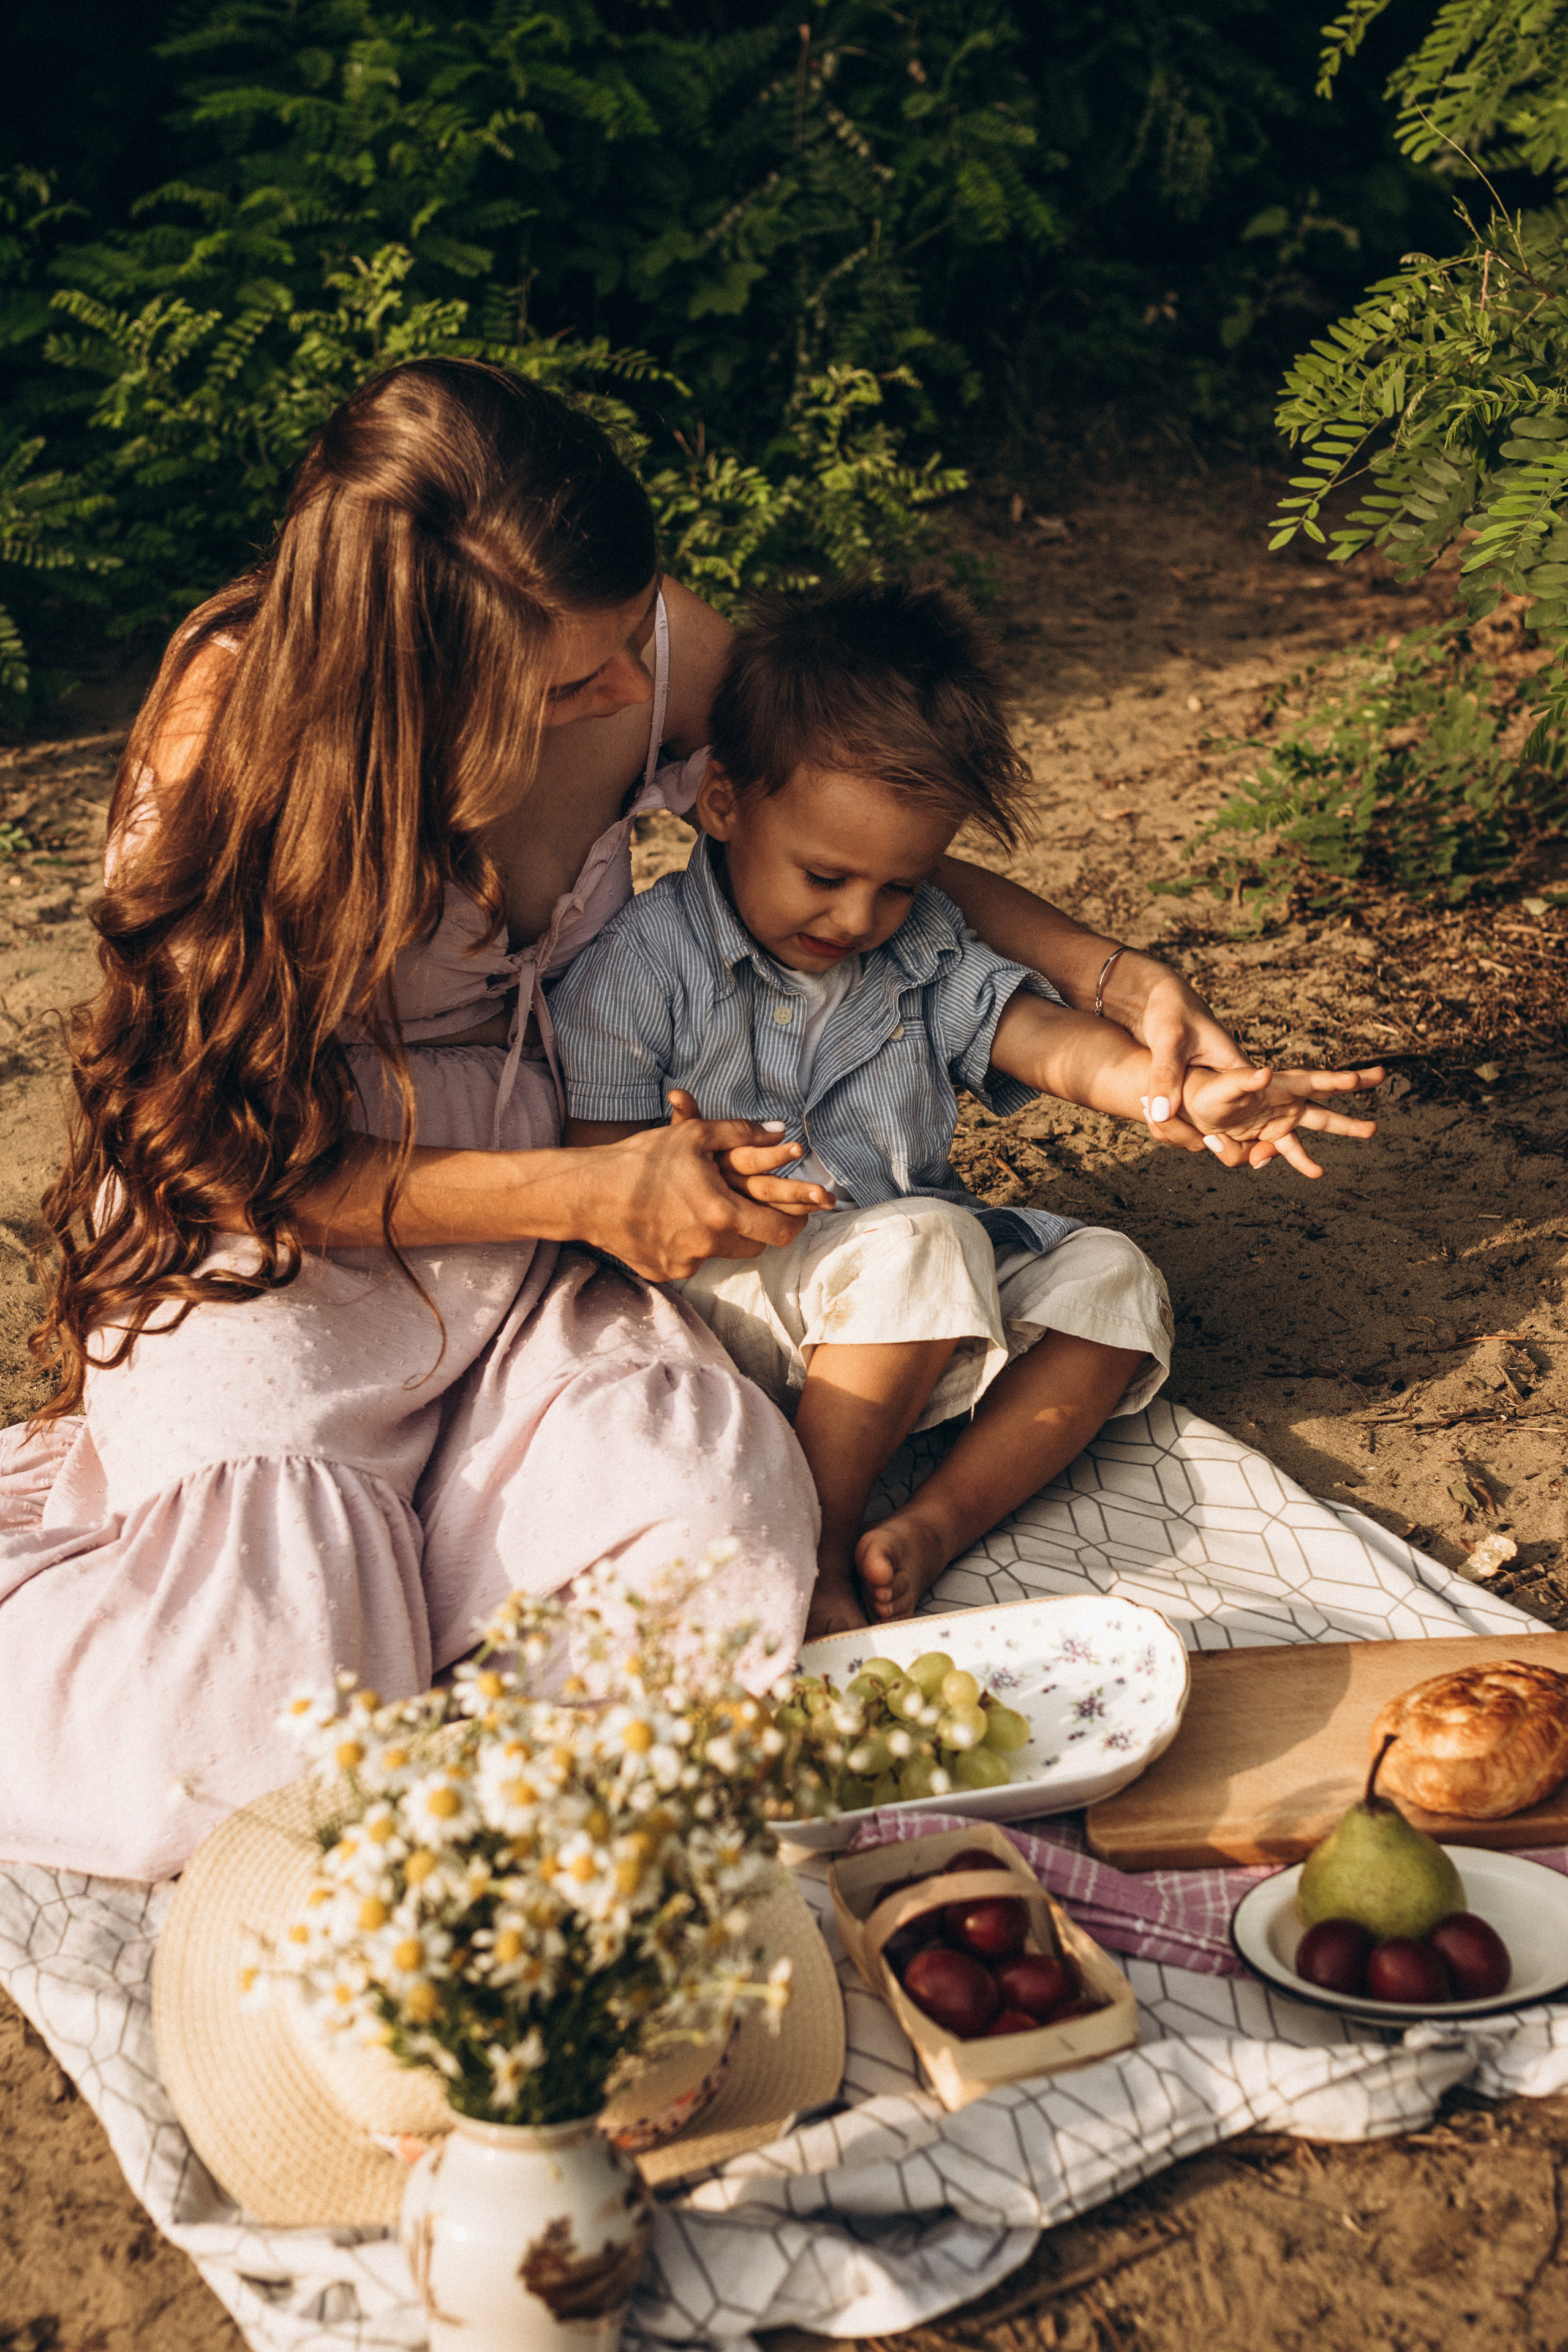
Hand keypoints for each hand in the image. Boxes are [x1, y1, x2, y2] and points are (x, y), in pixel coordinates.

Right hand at [576, 1098, 818, 1278]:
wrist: (587, 1193)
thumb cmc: (642, 1159)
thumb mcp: (695, 1135)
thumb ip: (743, 1134)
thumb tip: (783, 1133)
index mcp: (722, 1214)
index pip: (779, 1232)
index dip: (796, 1222)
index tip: (800, 1214)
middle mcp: (708, 1246)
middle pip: (754, 1246)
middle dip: (757, 1226)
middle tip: (751, 1206)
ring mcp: (685, 1264)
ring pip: (722, 1254)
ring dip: (722, 1235)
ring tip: (704, 1208)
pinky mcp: (665, 1273)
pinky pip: (691, 1261)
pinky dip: (689, 1244)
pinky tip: (671, 1221)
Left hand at [1101, 952, 1255, 1153]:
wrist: (1152, 997)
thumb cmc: (1168, 1009)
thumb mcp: (1168, 1039)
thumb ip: (1166, 1075)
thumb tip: (1162, 1115)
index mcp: (1233, 1065)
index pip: (1250, 1105)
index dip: (1247, 1133)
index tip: (1233, 1150)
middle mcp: (1226, 1079)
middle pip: (1230, 1122)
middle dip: (1216, 1139)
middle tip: (1199, 1147)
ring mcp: (1208, 1087)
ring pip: (1206, 1123)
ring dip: (1188, 1133)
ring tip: (1168, 1135)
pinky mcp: (1189, 1090)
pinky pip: (1187, 1117)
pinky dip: (1174, 1124)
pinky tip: (1158, 1128)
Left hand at [1181, 1063, 1385, 1178]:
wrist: (1192, 1104)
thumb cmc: (1207, 1090)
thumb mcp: (1224, 1086)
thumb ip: (1244, 1082)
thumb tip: (1265, 1074)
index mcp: (1280, 1083)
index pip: (1315, 1081)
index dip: (1338, 1080)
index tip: (1362, 1078)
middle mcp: (1286, 1099)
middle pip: (1327, 1096)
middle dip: (1354, 1085)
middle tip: (1381, 1075)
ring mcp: (1281, 1117)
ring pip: (1319, 1124)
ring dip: (1345, 1126)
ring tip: (1372, 1129)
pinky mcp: (1270, 1134)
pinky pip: (1290, 1150)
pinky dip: (1301, 1161)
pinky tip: (1318, 1172)